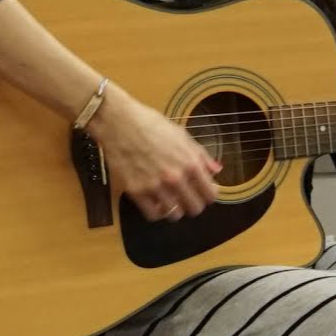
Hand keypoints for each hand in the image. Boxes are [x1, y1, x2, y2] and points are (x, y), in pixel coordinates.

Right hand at [90, 90, 221, 220]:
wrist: (119, 121)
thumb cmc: (150, 124)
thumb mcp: (181, 135)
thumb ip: (200, 155)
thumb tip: (216, 170)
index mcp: (190, 163)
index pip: (210, 195)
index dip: (208, 195)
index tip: (203, 193)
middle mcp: (175, 178)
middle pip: (195, 208)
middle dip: (193, 204)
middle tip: (187, 198)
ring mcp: (155, 186)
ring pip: (175, 215)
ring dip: (175, 209)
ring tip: (170, 200)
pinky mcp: (137, 192)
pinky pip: (153, 215)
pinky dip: (157, 212)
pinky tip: (156, 203)